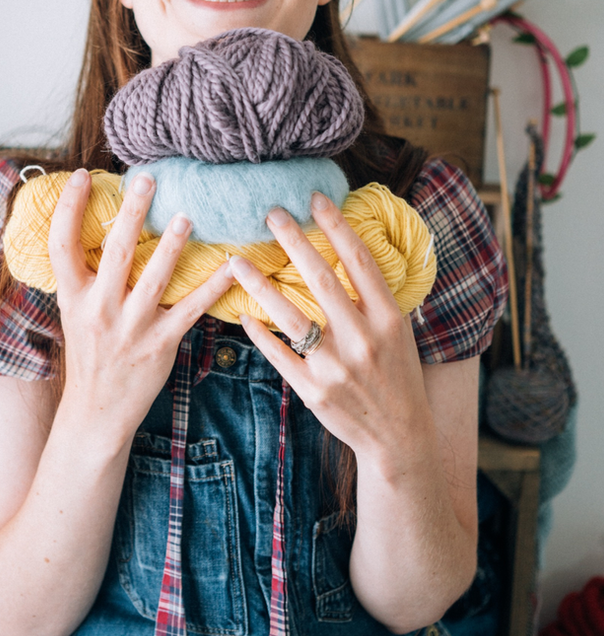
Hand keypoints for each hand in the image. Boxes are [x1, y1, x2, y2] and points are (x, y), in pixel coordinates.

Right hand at [48, 169, 234, 441]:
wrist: (96, 411)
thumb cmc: (90, 354)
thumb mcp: (76, 313)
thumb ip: (87, 276)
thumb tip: (105, 229)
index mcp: (73, 297)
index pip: (61, 246)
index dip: (68, 208)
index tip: (80, 175)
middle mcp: (99, 309)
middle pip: (114, 253)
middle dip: (131, 213)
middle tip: (147, 179)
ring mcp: (130, 327)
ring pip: (154, 278)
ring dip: (172, 246)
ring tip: (188, 216)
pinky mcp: (160, 344)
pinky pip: (191, 309)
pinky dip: (213, 287)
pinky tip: (232, 266)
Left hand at [229, 191, 429, 459]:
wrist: (399, 437)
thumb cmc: (398, 376)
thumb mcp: (399, 333)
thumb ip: (375, 298)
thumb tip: (349, 249)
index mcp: (389, 319)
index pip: (360, 261)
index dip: (337, 226)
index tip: (315, 198)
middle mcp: (363, 339)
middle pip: (323, 280)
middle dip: (294, 242)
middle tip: (270, 212)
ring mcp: (336, 367)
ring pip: (292, 317)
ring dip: (261, 286)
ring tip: (236, 261)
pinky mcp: (314, 391)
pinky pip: (279, 355)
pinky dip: (260, 334)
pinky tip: (243, 314)